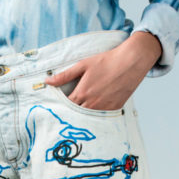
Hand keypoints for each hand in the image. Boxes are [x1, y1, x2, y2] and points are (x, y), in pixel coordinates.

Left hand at [44, 31, 162, 110]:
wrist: (131, 62)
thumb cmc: (107, 61)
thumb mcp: (83, 65)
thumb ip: (64, 75)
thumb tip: (48, 81)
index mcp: (82, 93)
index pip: (66, 106)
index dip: (61, 107)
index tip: (57, 107)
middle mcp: (92, 103)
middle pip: (76, 114)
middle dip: (71, 113)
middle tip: (67, 113)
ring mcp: (104, 107)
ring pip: (89, 117)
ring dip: (83, 115)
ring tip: (81, 111)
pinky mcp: (115, 108)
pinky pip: (102, 116)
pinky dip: (97, 113)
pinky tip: (95, 108)